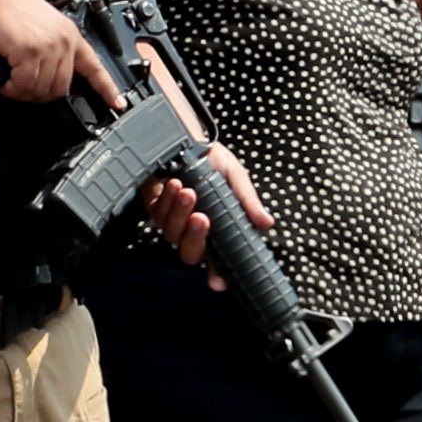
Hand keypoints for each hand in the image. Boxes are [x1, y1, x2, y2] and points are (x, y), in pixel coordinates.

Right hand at [0, 0, 119, 105]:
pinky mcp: (30, 51)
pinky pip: (24, 85)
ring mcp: (49, 46)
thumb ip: (52, 47)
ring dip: (22, 92)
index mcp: (70, 34)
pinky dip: (11, 88)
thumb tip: (48, 76)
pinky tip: (3, 81)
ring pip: (42, 90)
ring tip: (9, 82)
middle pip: (61, 88)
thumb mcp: (41, 26)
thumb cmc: (6, 8)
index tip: (118, 103)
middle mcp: (64, 40)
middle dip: (39, 95)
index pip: (95, 66)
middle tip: (21, 88)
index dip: (107, 88)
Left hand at [140, 143, 275, 282]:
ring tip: (188, 191)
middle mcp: (193, 231)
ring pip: (172, 234)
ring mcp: (173, 222)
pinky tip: (175, 184)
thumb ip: (247, 201)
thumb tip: (267, 224)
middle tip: (203, 217)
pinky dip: (167, 200)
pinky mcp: (155, 209)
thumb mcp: (235, 177)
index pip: (217, 261)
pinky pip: (158, 214)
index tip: (218, 283)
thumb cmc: (213, 160)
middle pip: (190, 254)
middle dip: (195, 238)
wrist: (187, 137)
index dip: (217, 275)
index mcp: (216, 230)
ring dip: (180, 213)